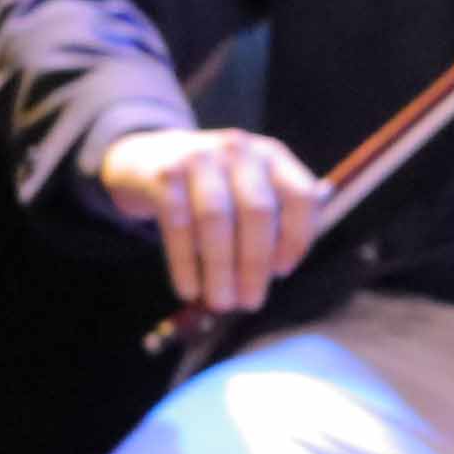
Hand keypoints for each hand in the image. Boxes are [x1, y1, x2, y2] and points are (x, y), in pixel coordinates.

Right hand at [94, 124, 325, 314]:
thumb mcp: (252, 188)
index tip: (283, 273)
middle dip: (255, 263)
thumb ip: (277, 221)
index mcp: (274, 156)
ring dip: (220, 269)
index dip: (297, 238)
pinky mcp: (165, 174)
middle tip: (250, 303)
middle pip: (257, 212)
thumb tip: (280, 270)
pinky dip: (184, 263)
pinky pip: (177, 224)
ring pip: (215, 220)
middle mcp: (240, 151)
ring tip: (221, 303)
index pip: (300, 197)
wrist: (152, 156)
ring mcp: (200, 157)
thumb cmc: (217, 186)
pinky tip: (189, 291)